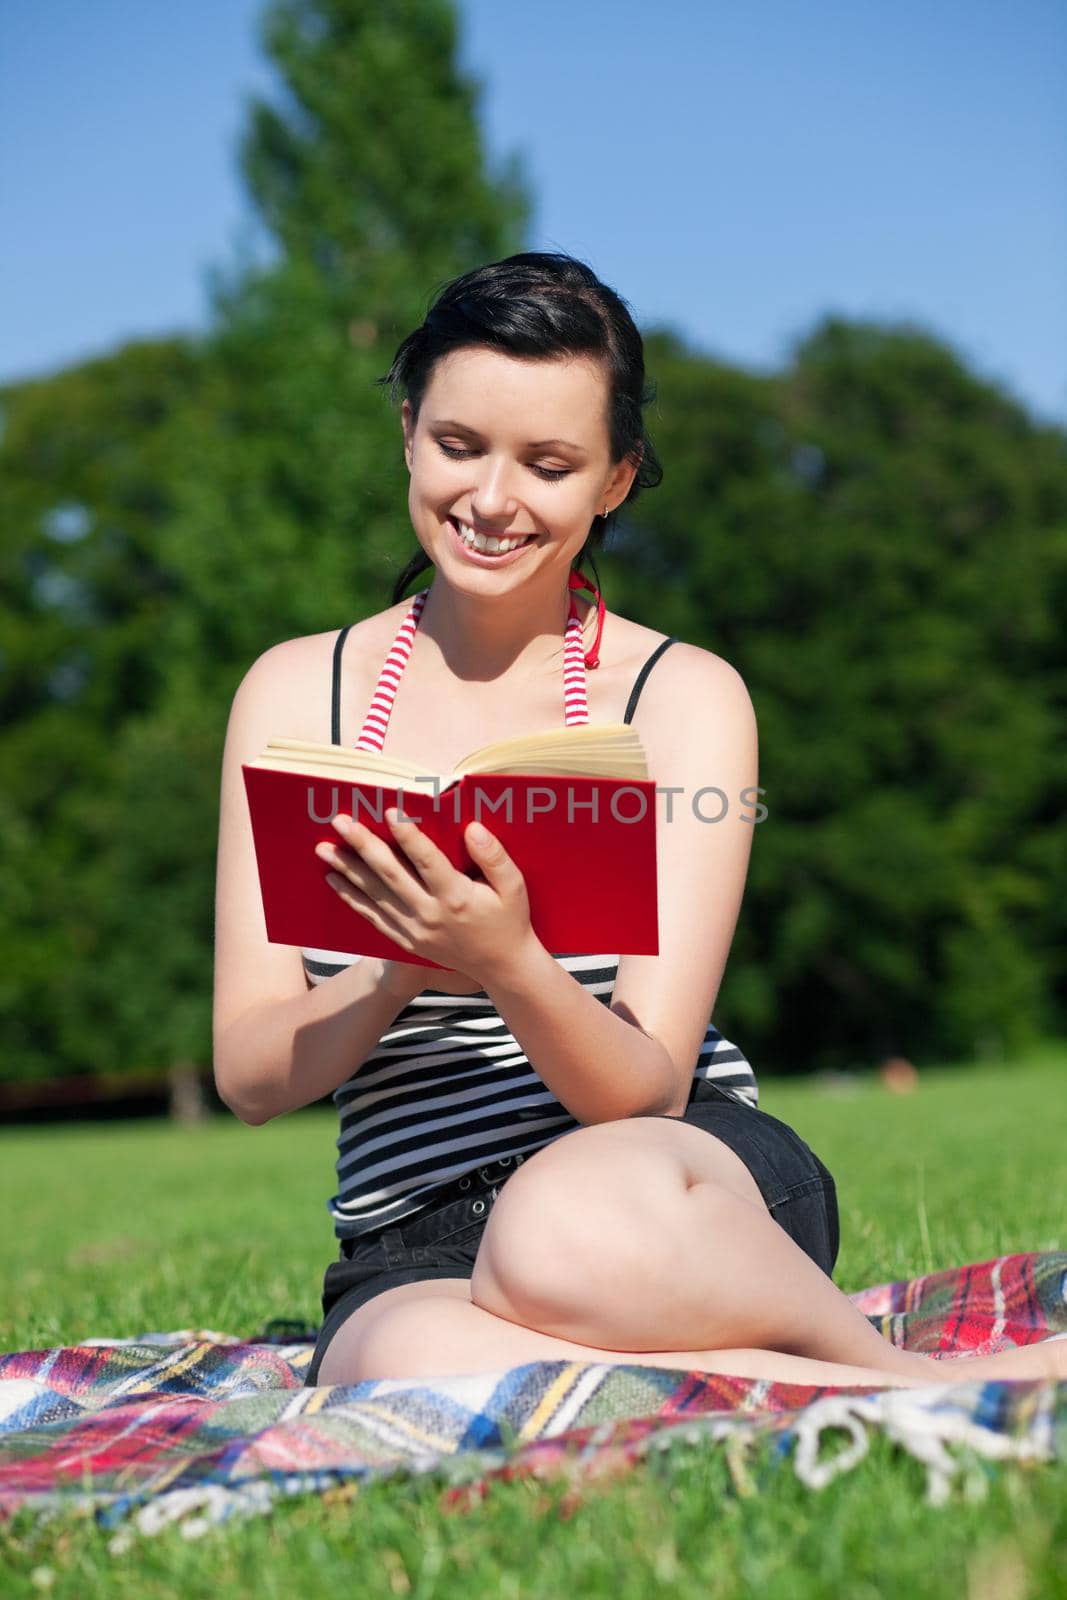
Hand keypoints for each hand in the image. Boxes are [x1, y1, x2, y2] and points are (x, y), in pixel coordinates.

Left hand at [315, 807, 534, 982]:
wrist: (501, 967)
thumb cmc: (509, 920)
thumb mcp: (514, 887)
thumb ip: (495, 857)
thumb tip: (473, 829)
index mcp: (457, 898)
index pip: (427, 861)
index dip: (408, 835)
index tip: (390, 810)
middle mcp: (431, 914)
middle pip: (390, 874)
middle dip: (363, 845)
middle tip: (341, 821)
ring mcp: (414, 930)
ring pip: (374, 895)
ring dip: (348, 869)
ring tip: (324, 848)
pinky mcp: (405, 941)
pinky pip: (373, 916)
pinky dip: (351, 898)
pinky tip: (334, 879)